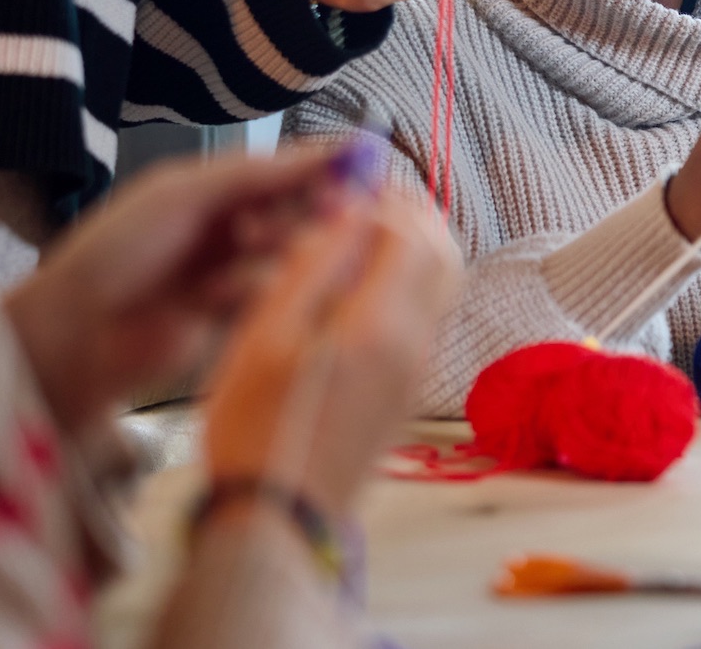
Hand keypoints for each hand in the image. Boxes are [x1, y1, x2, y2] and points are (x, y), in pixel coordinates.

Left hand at [5, 146, 360, 432]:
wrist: (76, 331)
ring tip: (226, 271)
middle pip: (310, 213)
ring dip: (272, 259)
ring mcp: (245, 274)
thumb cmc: (118, 250)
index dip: (334, 170)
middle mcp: (242, 227)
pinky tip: (217, 298)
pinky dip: (255, 295)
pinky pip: (280, 299)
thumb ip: (260, 172)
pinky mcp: (246, 320)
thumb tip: (334, 150)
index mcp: (226, 187)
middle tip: (276, 227)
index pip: (299, 170)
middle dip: (304, 217)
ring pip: (300, 257)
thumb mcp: (185, 192)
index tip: (365, 172)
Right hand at [201, 192, 459, 517]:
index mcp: (380, 325)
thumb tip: (346, 212)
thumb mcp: (266, 338)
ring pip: (441, 282)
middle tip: (366, 196)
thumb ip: (313, 269)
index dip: (383, 196)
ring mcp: (418, 367)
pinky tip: (358, 282)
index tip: (347, 183)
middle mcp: (415, 343)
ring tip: (360, 230)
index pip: (411, 232)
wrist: (281, 516)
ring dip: (412, 244)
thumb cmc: (258, 430)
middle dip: (410, 212)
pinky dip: (406, 280)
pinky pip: (426, 313)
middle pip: (442, 252)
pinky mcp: (409, 386)